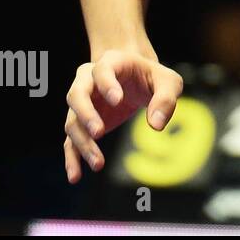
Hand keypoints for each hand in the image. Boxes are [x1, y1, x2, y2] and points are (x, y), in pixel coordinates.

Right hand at [63, 49, 184, 182]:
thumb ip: (166, 98)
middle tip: (100, 132)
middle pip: (77, 95)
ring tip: (98, 164)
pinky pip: (70, 141)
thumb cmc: (153, 78)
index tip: (117, 100)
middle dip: (86, 114)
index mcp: (111, 63)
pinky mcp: (82, 123)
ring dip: (83, 143)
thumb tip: (156, 125)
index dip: (107, 84)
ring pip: (72, 121)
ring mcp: (82, 103)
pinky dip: (71, 158)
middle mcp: (88, 80)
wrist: (137, 79)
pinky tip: (75, 176)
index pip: (102, 70)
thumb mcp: (169, 82)